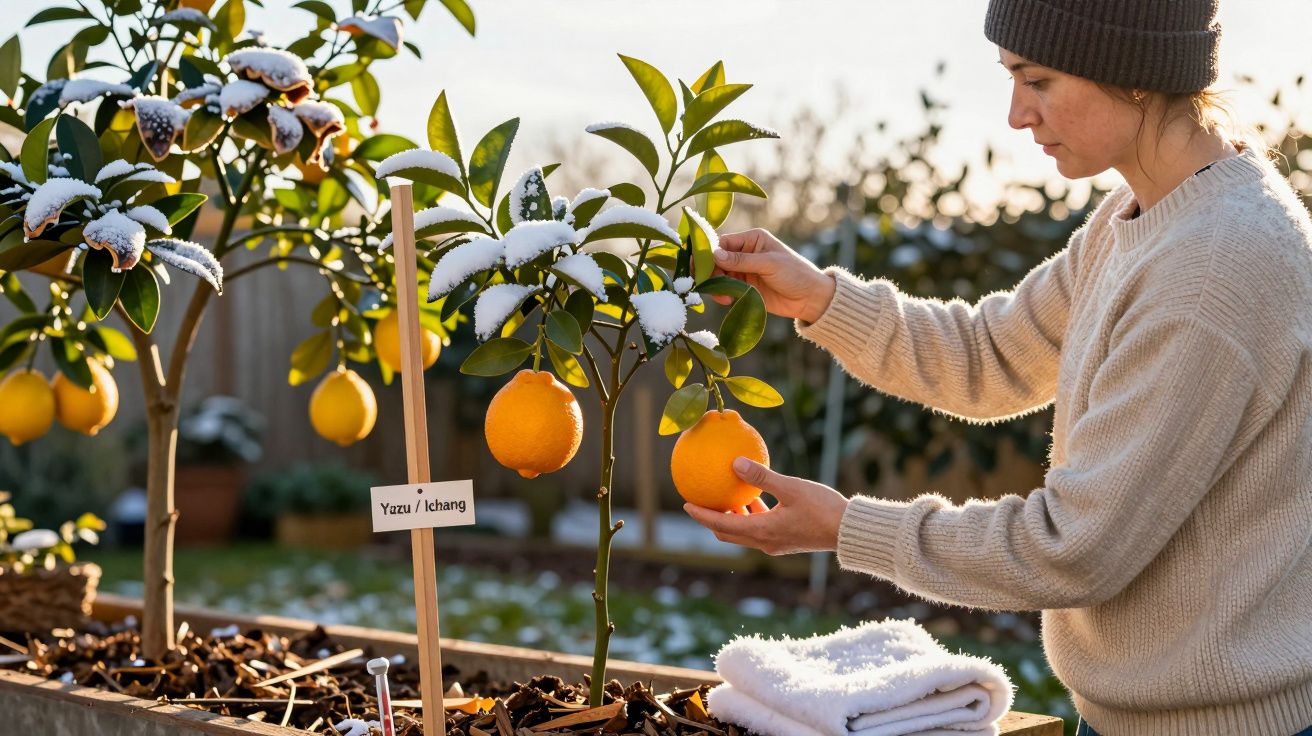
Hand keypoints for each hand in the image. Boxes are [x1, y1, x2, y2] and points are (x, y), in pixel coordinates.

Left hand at [683, 458, 849, 555]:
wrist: (850, 531)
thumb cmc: (822, 508)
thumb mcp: (790, 487)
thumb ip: (762, 477)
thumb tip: (735, 463)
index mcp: (762, 531)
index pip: (721, 526)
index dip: (701, 515)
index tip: (686, 503)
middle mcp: (765, 542)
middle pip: (728, 533)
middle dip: (712, 519)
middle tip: (701, 501)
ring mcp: (776, 543)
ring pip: (744, 531)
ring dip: (733, 517)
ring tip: (725, 496)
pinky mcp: (787, 539)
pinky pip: (760, 528)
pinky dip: (751, 515)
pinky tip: (756, 496)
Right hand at [712, 228, 836, 322]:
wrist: (810, 299)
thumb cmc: (795, 274)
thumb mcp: (769, 264)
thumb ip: (741, 260)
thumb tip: (714, 254)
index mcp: (752, 239)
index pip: (723, 242)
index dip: (710, 254)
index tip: (702, 268)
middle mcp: (745, 252)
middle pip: (716, 259)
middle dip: (711, 272)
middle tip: (708, 285)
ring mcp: (744, 270)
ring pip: (718, 275)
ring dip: (716, 285)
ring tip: (723, 297)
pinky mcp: (744, 287)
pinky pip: (725, 288)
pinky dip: (722, 293)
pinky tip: (727, 300)